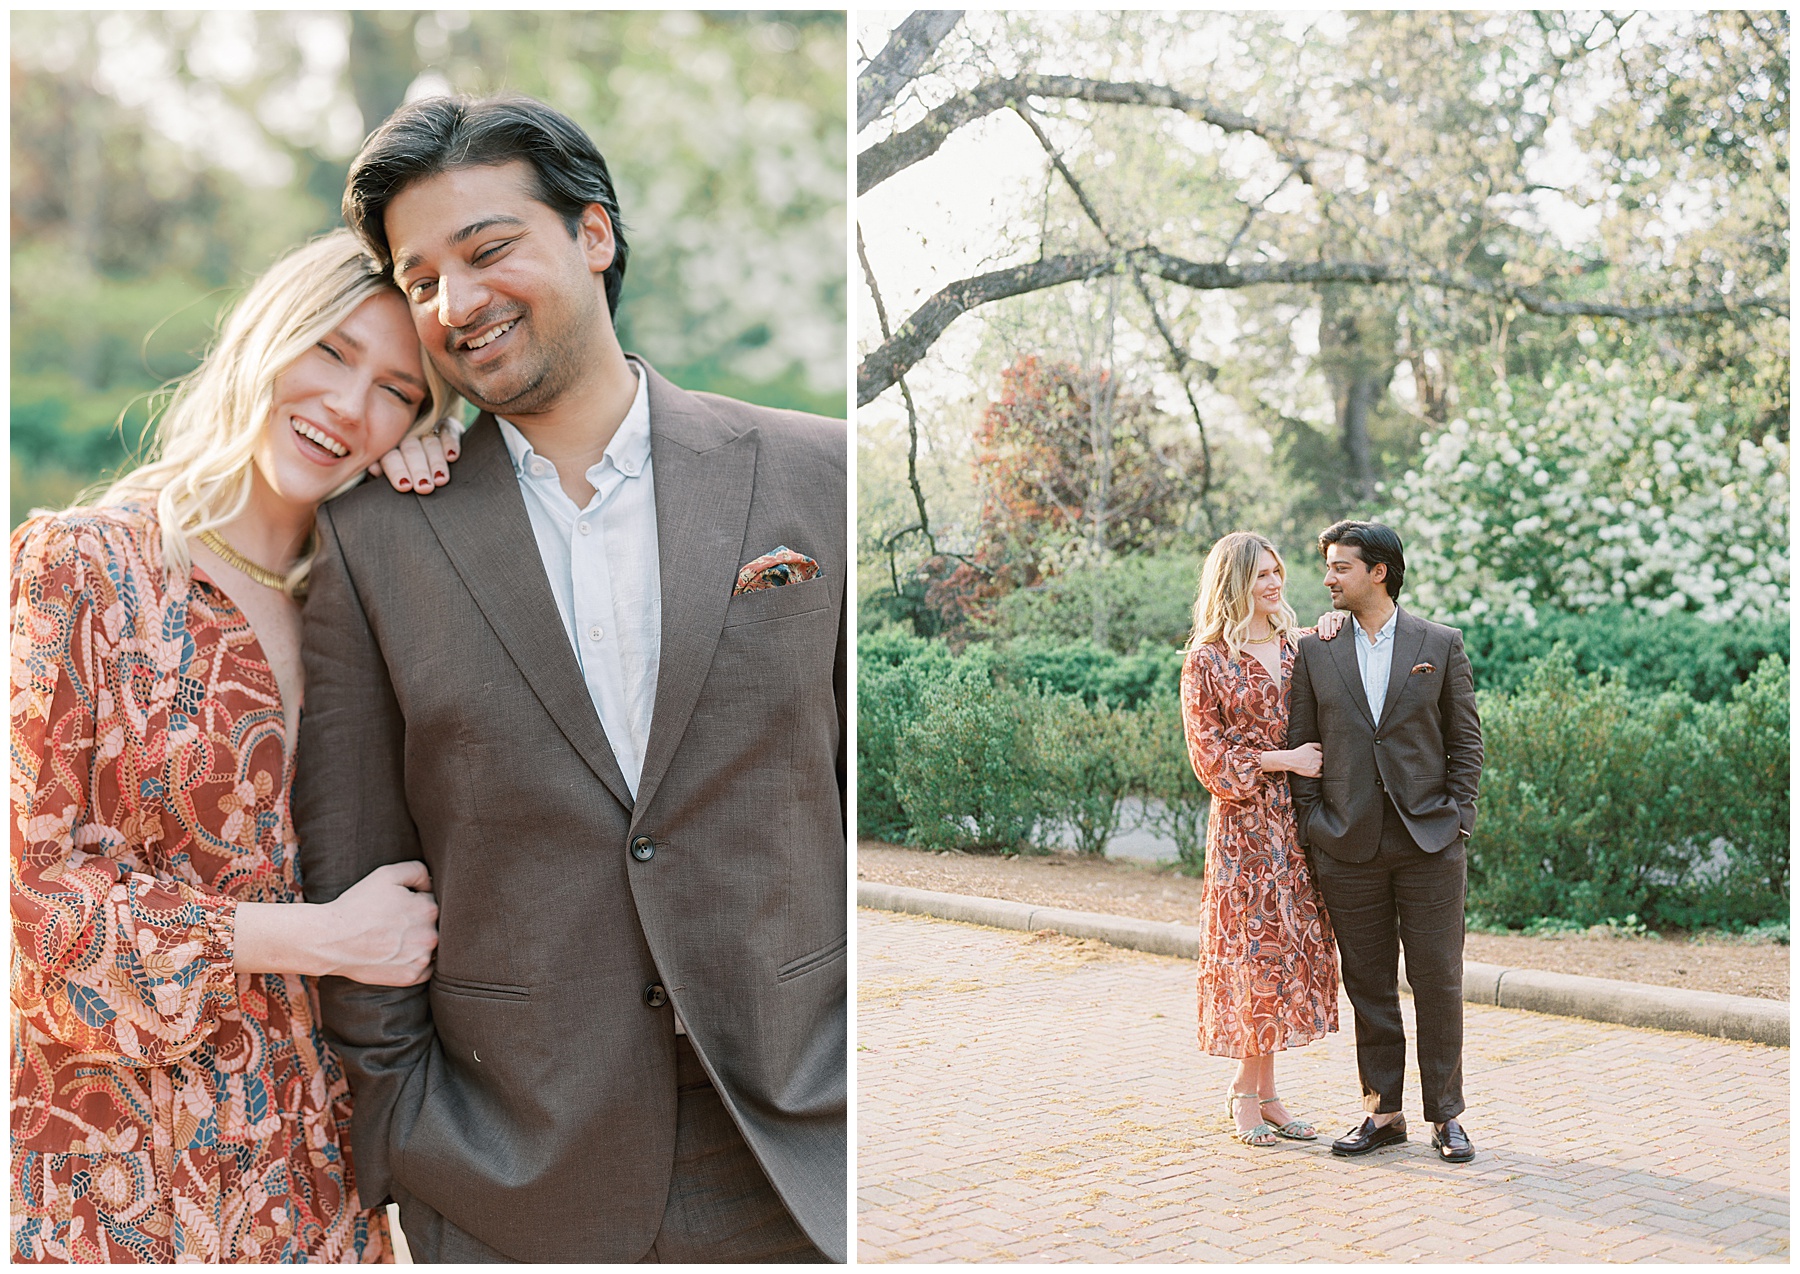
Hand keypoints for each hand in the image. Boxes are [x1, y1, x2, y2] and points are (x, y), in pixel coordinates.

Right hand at [320, 861, 438, 985]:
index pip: (431, 901)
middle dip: (418, 922)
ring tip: (394, 938)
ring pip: (430, 946)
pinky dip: (415, 962)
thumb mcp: (387, 874)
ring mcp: (421, 958)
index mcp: (429, 909)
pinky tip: (397, 954)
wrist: (331, 939)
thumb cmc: (358, 905)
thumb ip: (418, 870)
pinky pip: (425, 968)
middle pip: (433, 924)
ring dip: (419, 942)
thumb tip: (432, 883)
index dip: (414, 900)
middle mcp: (430, 935)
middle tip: (393, 923)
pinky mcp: (411, 977)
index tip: (396, 905)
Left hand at [369, 416, 463, 493]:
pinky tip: (452, 456)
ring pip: (430, 443)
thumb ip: (381, 470)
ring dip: (436, 462)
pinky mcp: (448, 426)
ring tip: (441, 480)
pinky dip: (450, 443)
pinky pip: (448, 432)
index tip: (404, 486)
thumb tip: (374, 470)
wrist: (437, 450)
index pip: (390, 457)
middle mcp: (407, 436)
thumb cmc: (407, 471)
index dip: (397, 471)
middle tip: (425, 487)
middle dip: (419, 469)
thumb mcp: (390, 472)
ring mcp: (429, 430)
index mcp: (389, 448)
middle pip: (411, 450)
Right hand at [1286, 741, 1323, 777]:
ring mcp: (1317, 769)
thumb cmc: (1299, 752)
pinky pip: (1320, 775)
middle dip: (1319, 761)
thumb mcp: (1309, 745)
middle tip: (1312, 761)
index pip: (1324, 756)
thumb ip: (1318, 745)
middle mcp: (1320, 762)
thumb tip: (1324, 748)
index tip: (1315, 756)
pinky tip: (1313, 770)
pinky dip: (1318, 773)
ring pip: (1322, 768)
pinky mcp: (1313, 774)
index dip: (1319, 756)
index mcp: (1320, 755)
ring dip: (1319, 767)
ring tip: (1311, 765)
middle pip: (1323, 762)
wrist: (1291, 760)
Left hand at [1316, 610, 1346, 639]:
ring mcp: (1334, 614)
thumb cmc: (1330, 628)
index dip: (1321, 631)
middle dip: (1327, 631)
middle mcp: (1327, 615)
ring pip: (1333, 621)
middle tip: (1327, 638)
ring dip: (1333, 628)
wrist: (1342, 623)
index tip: (1322, 638)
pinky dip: (1339, 623)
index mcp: (1322, 619)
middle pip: (1326, 623)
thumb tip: (1312, 630)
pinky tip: (1338, 628)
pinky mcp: (1341, 614)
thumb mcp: (1324, 629)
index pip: (1320, 625)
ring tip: (1333, 635)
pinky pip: (1339, 618)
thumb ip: (1318, 629)